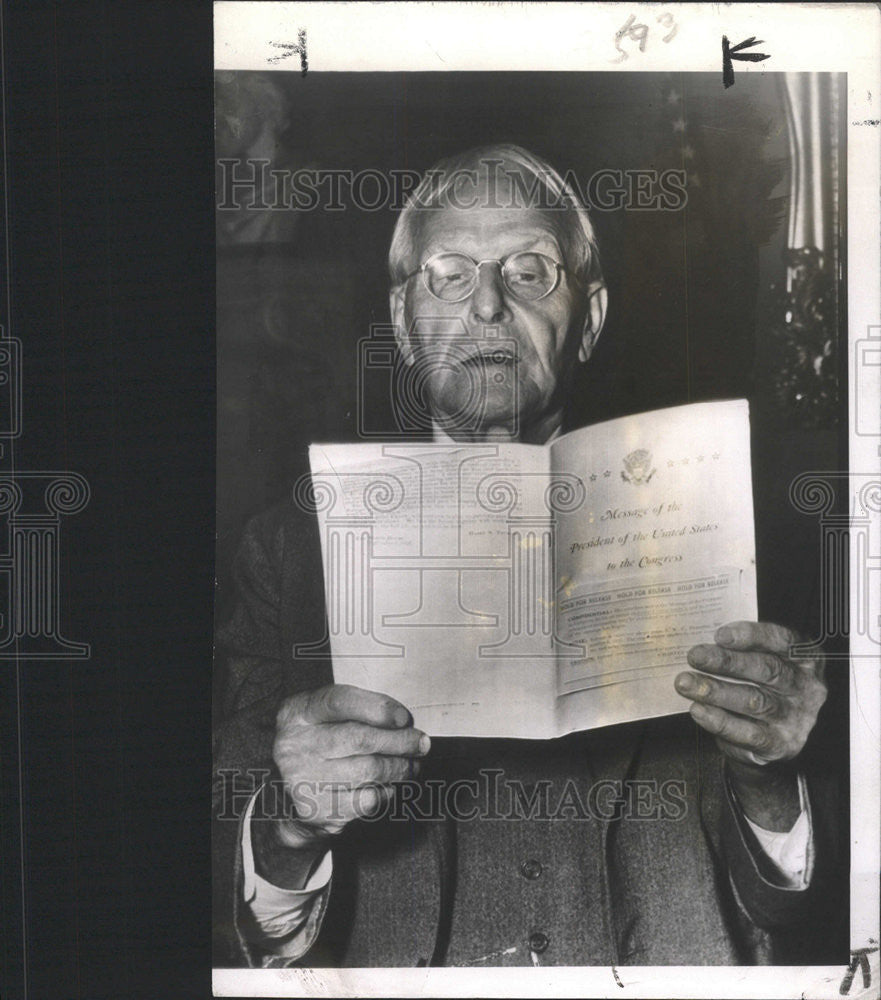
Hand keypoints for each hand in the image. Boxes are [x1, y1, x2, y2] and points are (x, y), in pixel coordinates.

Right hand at [251, 684, 429, 888]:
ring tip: (412, 765)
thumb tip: (402, 722)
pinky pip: (366, 800)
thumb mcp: (324, 717)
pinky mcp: (316, 810)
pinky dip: (386, 791)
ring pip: (368, 770)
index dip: (376, 707)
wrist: (286, 797)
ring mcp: (303, 779)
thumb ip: (357, 710)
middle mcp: (294, 745)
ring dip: (400, 767)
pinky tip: (389, 786)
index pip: (338, 701)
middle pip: (359, 738)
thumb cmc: (318, 746)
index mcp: (297, 713)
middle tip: (420, 743)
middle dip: (399, 741)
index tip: (403, 717)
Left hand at [675, 621, 826, 767]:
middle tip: (695, 656)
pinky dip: (720, 721)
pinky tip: (698, 710)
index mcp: (804, 657)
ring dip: (716, 691)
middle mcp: (805, 687)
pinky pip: (748, 733)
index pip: (783, 640)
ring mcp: (795, 717)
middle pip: (767, 670)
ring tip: (686, 683)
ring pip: (754, 701)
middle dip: (726, 662)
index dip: (752, 635)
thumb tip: (701, 642)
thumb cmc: (760, 684)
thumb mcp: (760, 660)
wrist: (775, 734)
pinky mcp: (781, 744)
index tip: (720, 635)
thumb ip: (739, 649)